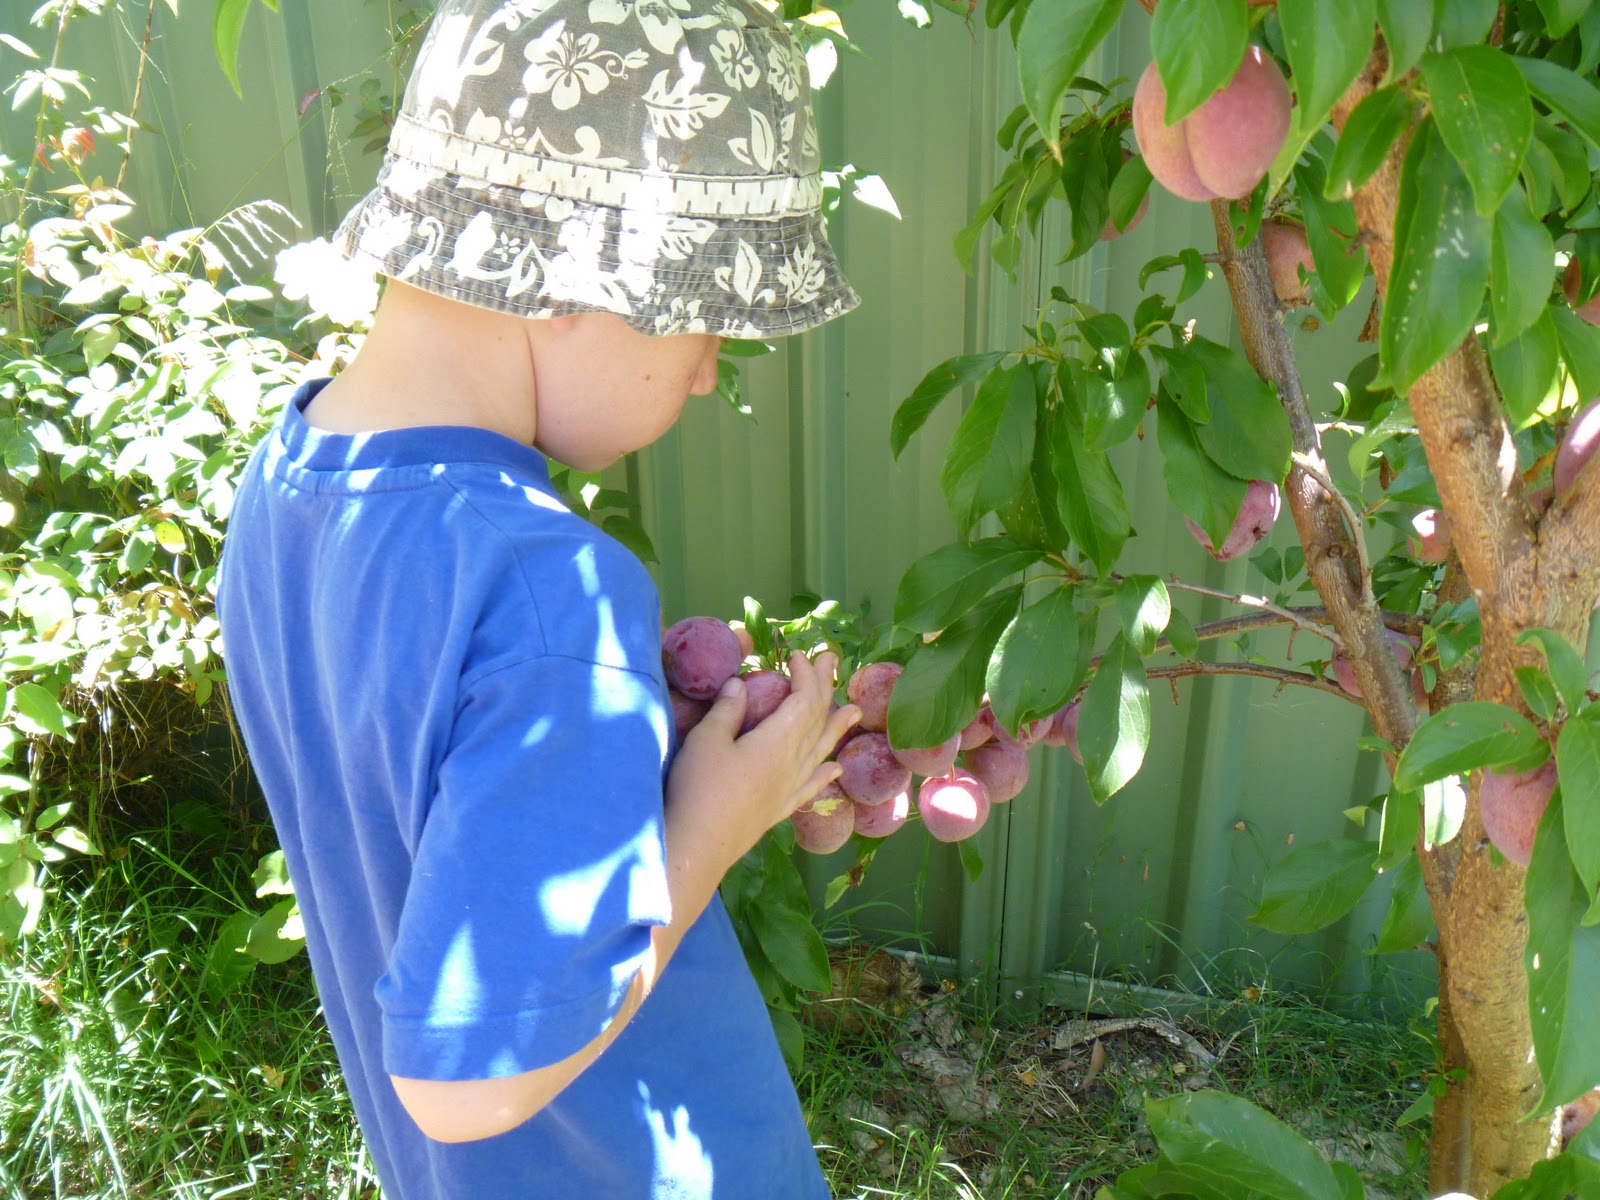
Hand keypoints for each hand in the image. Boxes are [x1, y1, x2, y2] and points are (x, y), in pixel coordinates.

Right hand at [664, 650, 858, 880]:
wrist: (698, 847)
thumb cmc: (699, 788)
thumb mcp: (706, 740)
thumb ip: (727, 710)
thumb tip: (740, 684)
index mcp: (778, 741)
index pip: (803, 700)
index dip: (805, 675)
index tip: (798, 654)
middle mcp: (793, 763)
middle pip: (816, 719)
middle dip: (824, 687)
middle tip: (832, 660)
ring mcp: (789, 788)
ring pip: (821, 750)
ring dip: (836, 726)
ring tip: (855, 710)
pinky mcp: (779, 808)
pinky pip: (812, 785)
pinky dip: (825, 773)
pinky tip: (836, 768)